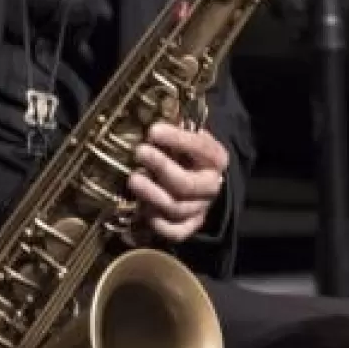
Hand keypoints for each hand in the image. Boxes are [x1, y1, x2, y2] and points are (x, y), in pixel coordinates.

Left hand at [129, 123, 228, 242]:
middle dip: (161, 167)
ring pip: (177, 208)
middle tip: (139, 152)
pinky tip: (143, 209)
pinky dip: (158, 223)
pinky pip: (175, 232)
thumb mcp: (187, 136)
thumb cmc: (187, 154)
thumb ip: (174, 129)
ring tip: (133, 179)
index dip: (178, 139)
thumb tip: (149, 115)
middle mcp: (211, 185)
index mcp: (215, 158)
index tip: (153, 131)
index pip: (201, 148)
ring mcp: (201, 208)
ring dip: (152, 194)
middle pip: (186, 183)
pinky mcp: (190, 226)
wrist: (203, 179)